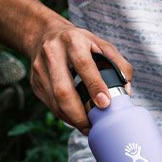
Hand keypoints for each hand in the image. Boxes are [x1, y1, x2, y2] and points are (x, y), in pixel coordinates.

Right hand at [28, 19, 132, 134]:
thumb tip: (126, 90)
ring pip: (55, 101)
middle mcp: (53, 53)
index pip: (83, 65)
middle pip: (62, 90)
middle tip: (93, 126)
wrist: (44, 35)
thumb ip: (119, 64)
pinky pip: (50, 105)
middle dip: (79, 113)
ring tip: (87, 126)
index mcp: (72, 41)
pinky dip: (64, 116)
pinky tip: (76, 119)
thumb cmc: (79, 43)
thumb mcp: (101, 44)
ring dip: (72, 118)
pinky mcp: (34, 82)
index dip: (94, 86)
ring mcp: (40, 69)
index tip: (105, 104)